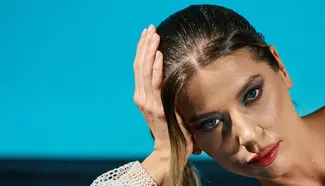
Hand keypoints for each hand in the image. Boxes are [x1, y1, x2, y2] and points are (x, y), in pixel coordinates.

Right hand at [133, 24, 194, 155]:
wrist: (170, 150)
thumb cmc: (173, 130)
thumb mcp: (168, 107)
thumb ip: (166, 93)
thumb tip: (175, 76)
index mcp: (143, 96)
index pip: (140, 68)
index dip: (142, 50)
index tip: (147, 35)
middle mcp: (141, 97)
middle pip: (139, 65)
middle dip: (144, 45)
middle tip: (149, 29)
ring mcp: (146, 102)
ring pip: (144, 70)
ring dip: (148, 51)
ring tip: (153, 35)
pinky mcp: (155, 107)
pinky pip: (154, 83)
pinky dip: (155, 68)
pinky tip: (158, 54)